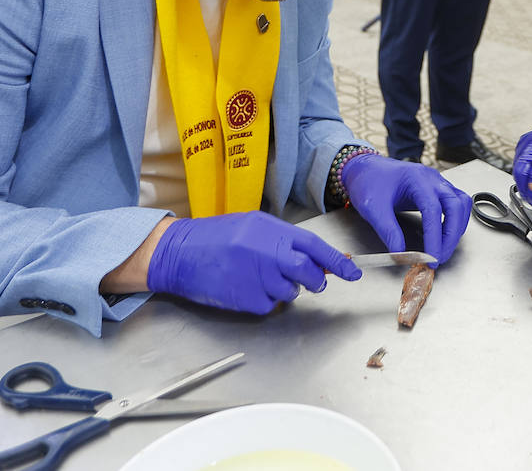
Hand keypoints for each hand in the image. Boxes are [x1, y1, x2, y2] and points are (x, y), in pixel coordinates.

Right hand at [145, 211, 359, 312]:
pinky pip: (269, 306)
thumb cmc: (216, 237)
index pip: (314, 247)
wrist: (178, 253)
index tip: (353, 272)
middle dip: (314, 280)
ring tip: (259, 277)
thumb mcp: (253, 226)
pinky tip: (245, 287)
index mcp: (271, 231)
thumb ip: (283, 240)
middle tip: (309, 281)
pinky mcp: (245, 299)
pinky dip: (263, 301)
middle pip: (308, 273)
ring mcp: (256, 277)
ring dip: (283, 289)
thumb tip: (315, 256)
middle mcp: (267, 253)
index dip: (337, 262)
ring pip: (290, 293)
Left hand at [342, 154, 471, 264]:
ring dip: (456, 229)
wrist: (366, 168)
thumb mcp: (373, 208)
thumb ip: (388, 231)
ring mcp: (438, 183)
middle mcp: (432, 179)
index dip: (434, 236)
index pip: (433, 210)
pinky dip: (456, 221)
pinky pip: (457, 204)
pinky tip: (446, 235)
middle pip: (455, 206)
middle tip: (439, 258)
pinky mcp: (438, 189)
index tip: (431, 257)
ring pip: (461, 205)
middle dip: (451, 236)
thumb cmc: (369, 182)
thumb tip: (400, 253)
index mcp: (416, 179)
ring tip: (443, 249)